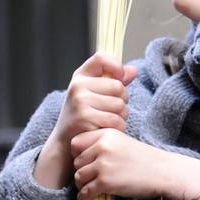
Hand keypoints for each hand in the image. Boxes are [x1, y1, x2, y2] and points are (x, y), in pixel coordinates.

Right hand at [34, 53, 138, 189]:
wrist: (66, 141)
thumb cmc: (84, 115)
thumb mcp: (95, 94)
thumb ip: (114, 81)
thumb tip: (133, 70)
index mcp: (81, 76)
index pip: (101, 58)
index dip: (116, 65)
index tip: (120, 77)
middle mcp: (78, 86)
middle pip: (118, 87)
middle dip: (123, 101)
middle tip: (113, 110)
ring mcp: (80, 101)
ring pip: (120, 105)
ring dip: (121, 116)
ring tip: (109, 121)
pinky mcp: (85, 118)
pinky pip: (116, 121)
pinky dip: (117, 128)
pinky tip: (107, 129)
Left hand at [72, 130, 199, 199]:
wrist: (164, 172)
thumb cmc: (145, 159)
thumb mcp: (122, 142)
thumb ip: (102, 145)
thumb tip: (79, 159)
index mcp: (106, 134)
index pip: (76, 143)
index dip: (78, 154)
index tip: (86, 163)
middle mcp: (102, 146)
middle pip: (76, 162)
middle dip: (82, 172)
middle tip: (92, 178)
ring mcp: (103, 164)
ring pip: (78, 177)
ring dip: (83, 185)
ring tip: (92, 188)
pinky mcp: (105, 182)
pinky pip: (85, 191)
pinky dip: (85, 197)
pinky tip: (90, 198)